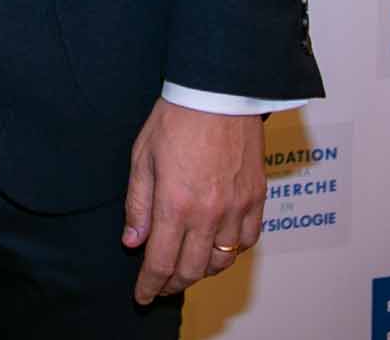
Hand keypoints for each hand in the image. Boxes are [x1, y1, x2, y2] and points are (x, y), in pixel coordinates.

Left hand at [121, 98, 264, 303]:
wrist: (219, 91)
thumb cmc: (176, 118)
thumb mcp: (142, 157)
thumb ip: (138, 203)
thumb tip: (133, 241)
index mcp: (174, 204)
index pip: (160, 263)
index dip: (150, 286)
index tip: (142, 296)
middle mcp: (208, 214)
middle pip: (191, 270)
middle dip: (173, 284)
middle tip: (161, 286)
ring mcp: (236, 208)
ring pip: (221, 261)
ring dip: (202, 271)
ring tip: (187, 268)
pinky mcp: (256, 198)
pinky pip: (248, 240)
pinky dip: (232, 251)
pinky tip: (218, 247)